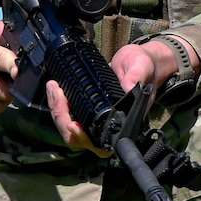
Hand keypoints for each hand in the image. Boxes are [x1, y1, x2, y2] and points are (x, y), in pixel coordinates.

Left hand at [43, 38, 193, 151]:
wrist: (142, 59)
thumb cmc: (146, 66)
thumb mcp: (142, 67)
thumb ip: (136, 77)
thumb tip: (128, 88)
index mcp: (123, 121)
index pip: (99, 141)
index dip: (83, 137)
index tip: (73, 123)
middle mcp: (109, 124)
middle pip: (78, 137)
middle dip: (62, 118)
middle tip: (57, 94)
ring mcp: (97, 117)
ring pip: (70, 128)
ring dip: (58, 111)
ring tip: (53, 88)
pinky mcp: (89, 108)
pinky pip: (70, 115)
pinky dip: (59, 105)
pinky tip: (56, 89)